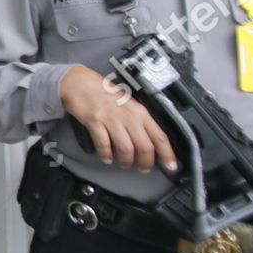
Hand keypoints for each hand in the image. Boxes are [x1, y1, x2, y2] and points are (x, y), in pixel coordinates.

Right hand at [59, 65, 177, 172]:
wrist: (82, 84)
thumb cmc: (105, 95)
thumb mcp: (129, 106)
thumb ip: (139, 122)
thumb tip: (150, 143)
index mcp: (140, 112)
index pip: (160, 137)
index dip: (167, 154)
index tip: (171, 166)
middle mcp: (129, 116)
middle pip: (144, 146)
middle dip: (145, 162)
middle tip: (144, 168)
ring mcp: (112, 119)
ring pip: (126, 148)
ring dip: (126, 161)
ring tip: (124, 164)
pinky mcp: (95, 121)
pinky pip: (104, 144)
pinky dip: (106, 154)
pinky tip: (106, 157)